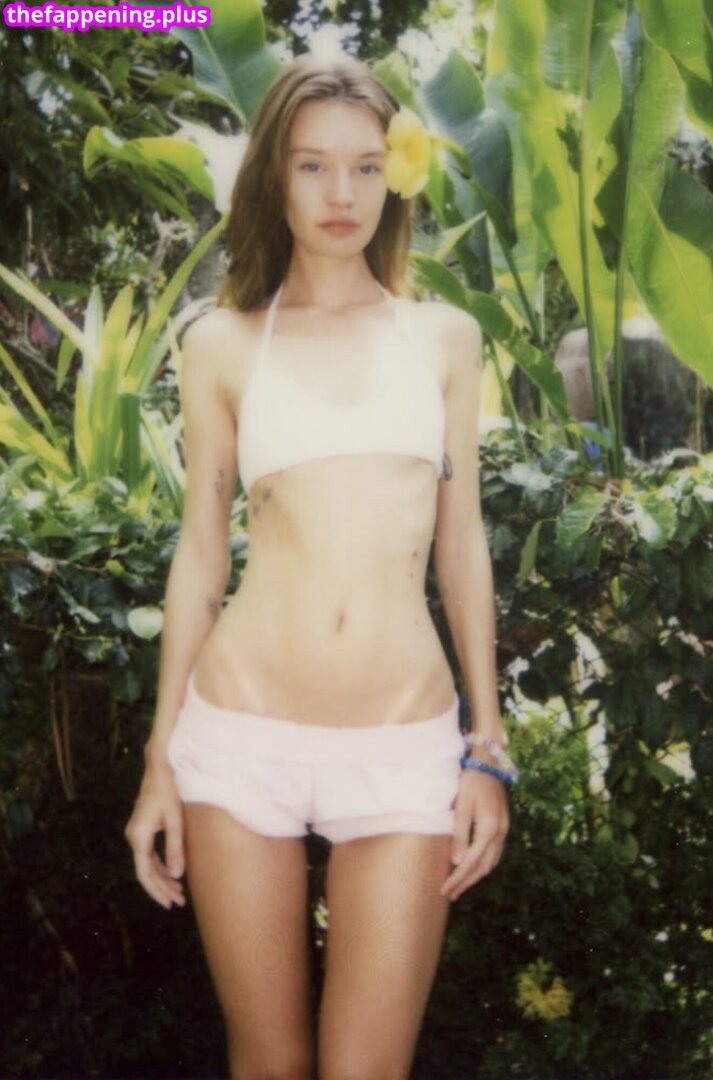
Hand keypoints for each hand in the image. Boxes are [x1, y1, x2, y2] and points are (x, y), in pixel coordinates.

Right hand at [125, 761, 185, 909]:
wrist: (159, 767)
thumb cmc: (169, 791)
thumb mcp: (176, 821)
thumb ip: (175, 849)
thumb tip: (176, 877)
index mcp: (139, 837)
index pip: (145, 874)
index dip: (157, 892)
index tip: (170, 904)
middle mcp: (133, 837)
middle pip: (146, 872)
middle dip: (162, 888)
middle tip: (180, 902)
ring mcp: (136, 832)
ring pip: (147, 864)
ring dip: (162, 878)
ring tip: (179, 892)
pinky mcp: (142, 828)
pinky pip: (148, 854)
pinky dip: (160, 865)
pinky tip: (173, 872)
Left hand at [440, 764, 509, 900]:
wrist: (489, 762)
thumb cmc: (471, 781)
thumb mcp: (462, 807)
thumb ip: (459, 835)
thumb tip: (456, 862)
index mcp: (489, 829)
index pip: (471, 863)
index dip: (458, 879)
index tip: (445, 889)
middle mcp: (500, 833)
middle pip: (483, 867)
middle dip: (466, 882)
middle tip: (450, 894)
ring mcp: (504, 829)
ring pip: (491, 862)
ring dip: (476, 876)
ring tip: (460, 885)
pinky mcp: (503, 824)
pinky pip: (495, 853)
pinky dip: (484, 864)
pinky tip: (475, 866)